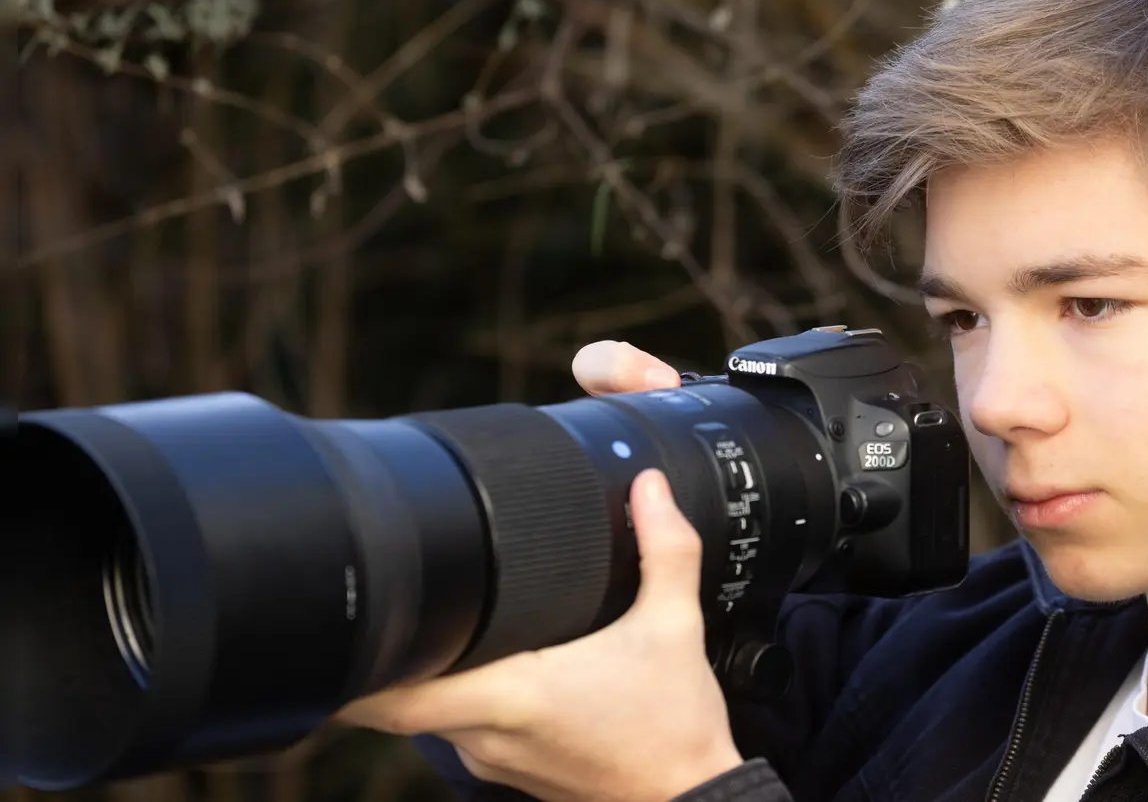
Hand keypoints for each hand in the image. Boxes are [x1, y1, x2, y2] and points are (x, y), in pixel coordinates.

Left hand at [334, 343, 743, 801]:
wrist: (694, 800)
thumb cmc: (676, 729)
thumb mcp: (675, 627)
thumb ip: (664, 549)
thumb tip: (650, 488)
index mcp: (514, 696)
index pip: (395, 694)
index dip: (352, 668)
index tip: (341, 624)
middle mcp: (489, 736)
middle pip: (393, 703)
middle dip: (380, 657)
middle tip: (375, 606)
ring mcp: (495, 760)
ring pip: (425, 718)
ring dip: (420, 676)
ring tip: (428, 625)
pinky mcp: (511, 770)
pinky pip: (460, 730)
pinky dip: (457, 697)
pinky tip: (484, 666)